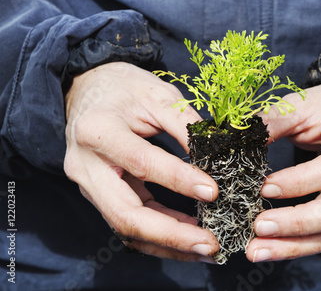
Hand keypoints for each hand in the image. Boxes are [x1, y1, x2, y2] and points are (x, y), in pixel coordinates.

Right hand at [64, 62, 218, 261]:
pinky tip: (187, 238)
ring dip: (168, 244)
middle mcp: (85, 166)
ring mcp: (89, 185)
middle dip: (171, 235)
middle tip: (211, 244)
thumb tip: (218, 157)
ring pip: (126, 228)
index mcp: (98, 131)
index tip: (214, 192)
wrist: (87, 90)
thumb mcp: (157, 95)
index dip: (179, 180)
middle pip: (125, 214)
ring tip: (206, 248)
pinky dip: (159, 236)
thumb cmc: (124, 88)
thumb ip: (185, 124)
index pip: (142, 163)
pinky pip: (129, 223)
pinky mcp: (99, 195)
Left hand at [246, 83, 320, 261]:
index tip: (264, 186)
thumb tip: (233, 142)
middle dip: (299, 223)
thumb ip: (272, 122)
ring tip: (257, 250)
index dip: (300, 181)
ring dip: (297, 245)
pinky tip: (273, 248)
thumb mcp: (301, 104)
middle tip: (258, 227)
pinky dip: (302, 245)